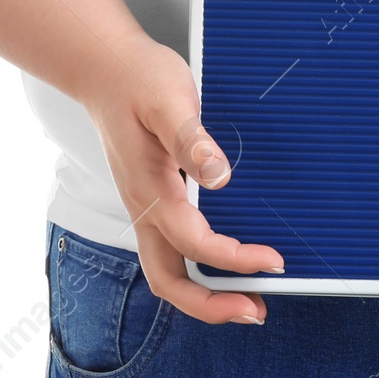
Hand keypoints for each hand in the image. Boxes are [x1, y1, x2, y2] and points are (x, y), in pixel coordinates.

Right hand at [80, 36, 283, 324]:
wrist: (104, 68)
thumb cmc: (137, 80)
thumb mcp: (167, 100)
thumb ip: (190, 139)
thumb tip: (218, 176)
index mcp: (149, 190)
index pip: (195, 244)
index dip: (235, 260)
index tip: (274, 261)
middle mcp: (145, 207)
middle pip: (170, 282)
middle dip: (211, 305)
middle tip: (256, 310)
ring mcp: (146, 207)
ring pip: (169, 271)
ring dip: (205, 293)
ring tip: (248, 298)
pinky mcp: (154, 198)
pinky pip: (173, 248)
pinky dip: (200, 267)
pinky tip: (228, 258)